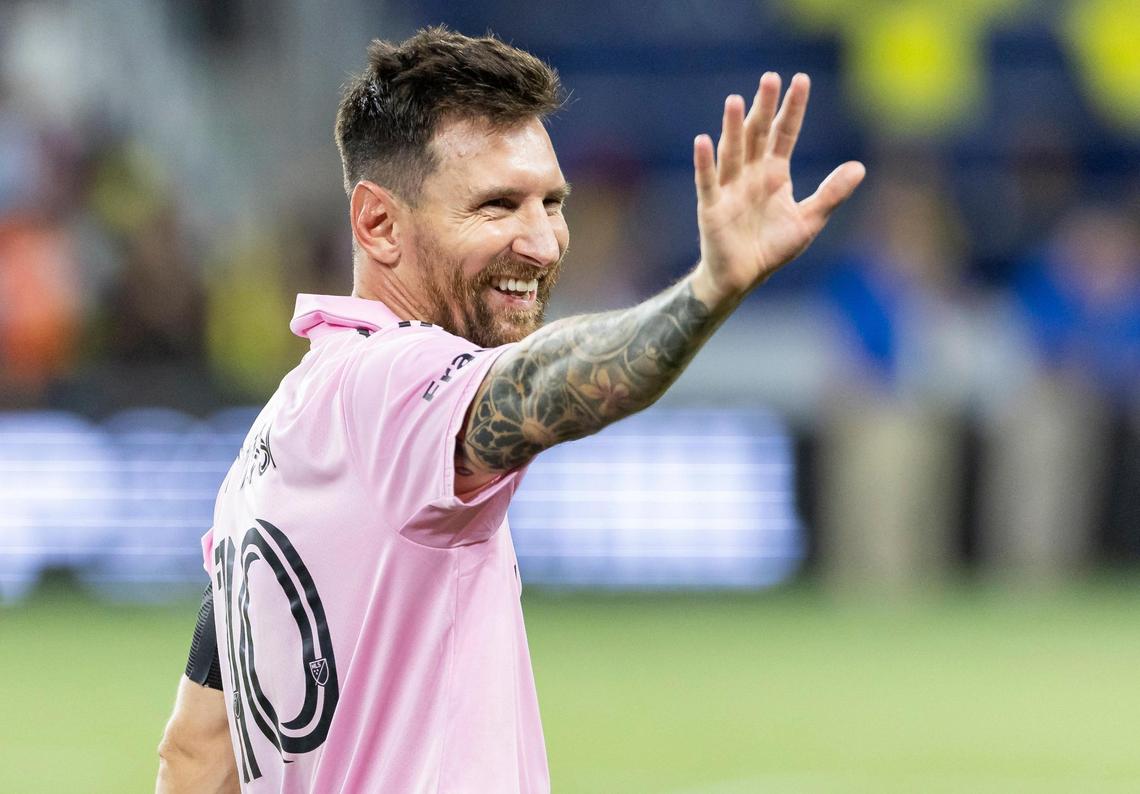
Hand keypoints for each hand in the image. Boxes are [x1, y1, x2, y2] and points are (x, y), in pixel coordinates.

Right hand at [691, 73, 864, 304]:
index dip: (792, 109)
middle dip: (763, 107)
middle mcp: (751, 174)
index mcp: (774, 174)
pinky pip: (708, 182)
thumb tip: (860, 168)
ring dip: (733, 127)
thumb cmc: (771, 248)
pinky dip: (704, 163)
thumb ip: (831, 194)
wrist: (742, 278)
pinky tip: (703, 140)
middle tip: (769, 78)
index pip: (784, 134)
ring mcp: (730, 189)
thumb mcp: (808, 220)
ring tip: (735, 100)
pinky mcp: (712, 208)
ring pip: (732, 152)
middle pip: (757, 134)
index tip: (800, 80)